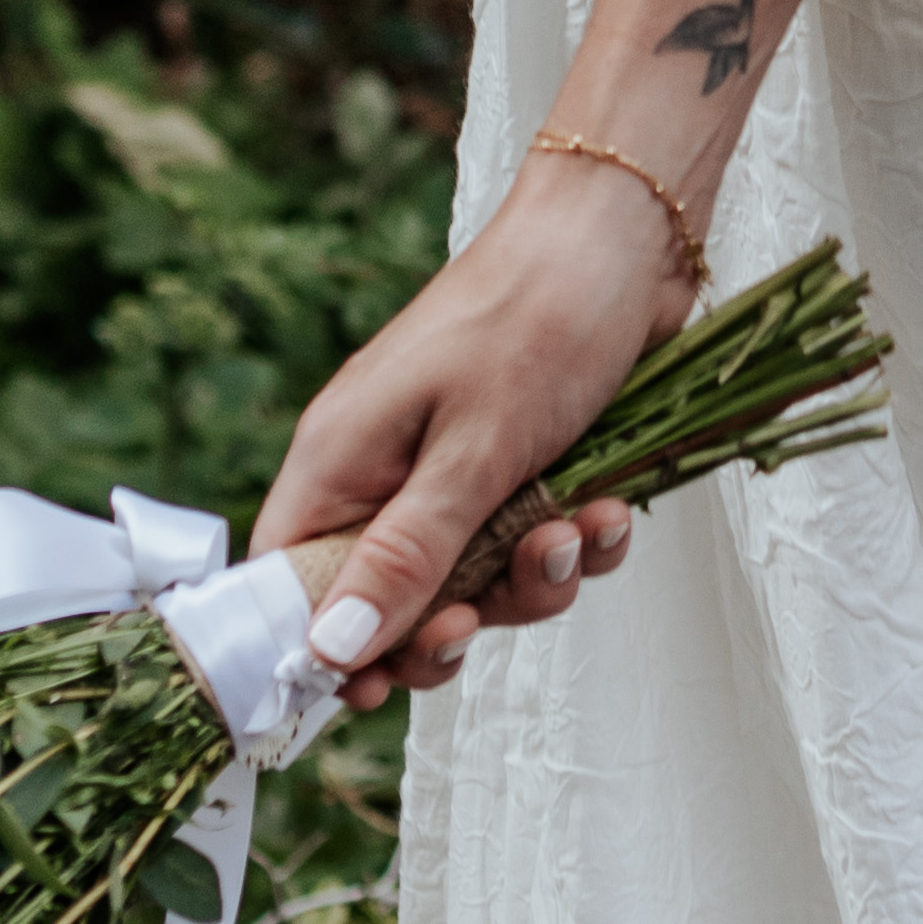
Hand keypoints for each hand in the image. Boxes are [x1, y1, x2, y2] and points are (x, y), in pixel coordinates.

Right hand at [253, 153, 669, 711]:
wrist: (635, 234)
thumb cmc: (538, 317)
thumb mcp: (472, 451)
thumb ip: (405, 556)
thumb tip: (328, 654)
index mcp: (342, 458)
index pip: (287, 582)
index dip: (322, 646)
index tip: (375, 689)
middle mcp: (390, 472)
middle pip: (388, 604)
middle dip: (449, 622)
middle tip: (483, 614)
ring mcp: (460, 470)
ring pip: (476, 583)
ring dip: (532, 578)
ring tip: (575, 530)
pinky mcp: (526, 468)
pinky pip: (537, 546)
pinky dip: (578, 541)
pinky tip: (610, 508)